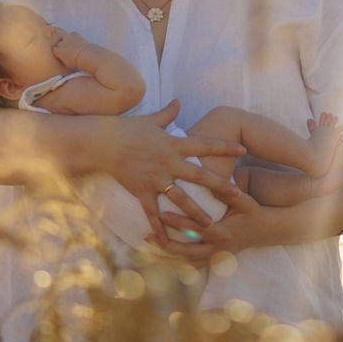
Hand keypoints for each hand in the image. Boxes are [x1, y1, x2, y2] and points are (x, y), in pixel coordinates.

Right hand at [50, 28, 90, 69]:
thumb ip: (63, 59)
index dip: (59, 50)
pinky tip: (78, 41)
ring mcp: (67, 37)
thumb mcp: (67, 64)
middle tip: (68, 48)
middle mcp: (60, 43)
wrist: (85, 55)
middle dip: (62, 45)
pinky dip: (74, 37)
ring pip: (64, 36)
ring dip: (67, 39)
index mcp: (57, 51)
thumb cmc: (76, 62)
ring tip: (72, 44)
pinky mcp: (74, 34)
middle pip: (59, 42)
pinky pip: (72, 34)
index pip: (54, 49)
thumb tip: (64, 58)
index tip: (63, 53)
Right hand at [103, 101, 244, 244]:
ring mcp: (154, 178)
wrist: (100, 142)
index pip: (204, 144)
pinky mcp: (140, 190)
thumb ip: (167, 113)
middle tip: (238, 195)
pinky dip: (159, 227)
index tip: (242, 150)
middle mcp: (167, 162)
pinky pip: (152, 212)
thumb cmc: (125, 128)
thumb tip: (178, 101)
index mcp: (172, 143)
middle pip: (199, 175)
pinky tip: (166, 240)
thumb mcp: (149, 119)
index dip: (224, 147)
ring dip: (196, 212)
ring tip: (211, 224)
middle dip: (220, 185)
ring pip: (180, 198)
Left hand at [156, 187, 266, 259]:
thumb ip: (227, 192)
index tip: (161, 214)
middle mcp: (218, 248)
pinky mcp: (215, 260)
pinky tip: (161, 258)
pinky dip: (177, 264)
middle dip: (166, 245)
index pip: (197, 228)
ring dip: (167, 257)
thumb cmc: (253, 212)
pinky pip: (193, 266)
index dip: (178, 222)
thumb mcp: (244, 200)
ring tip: (148, 249)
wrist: (265, 231)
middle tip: (148, 235)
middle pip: (187, 251)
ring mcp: (216, 257)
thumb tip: (209, 178)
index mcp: (223, 232)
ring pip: (187, 262)